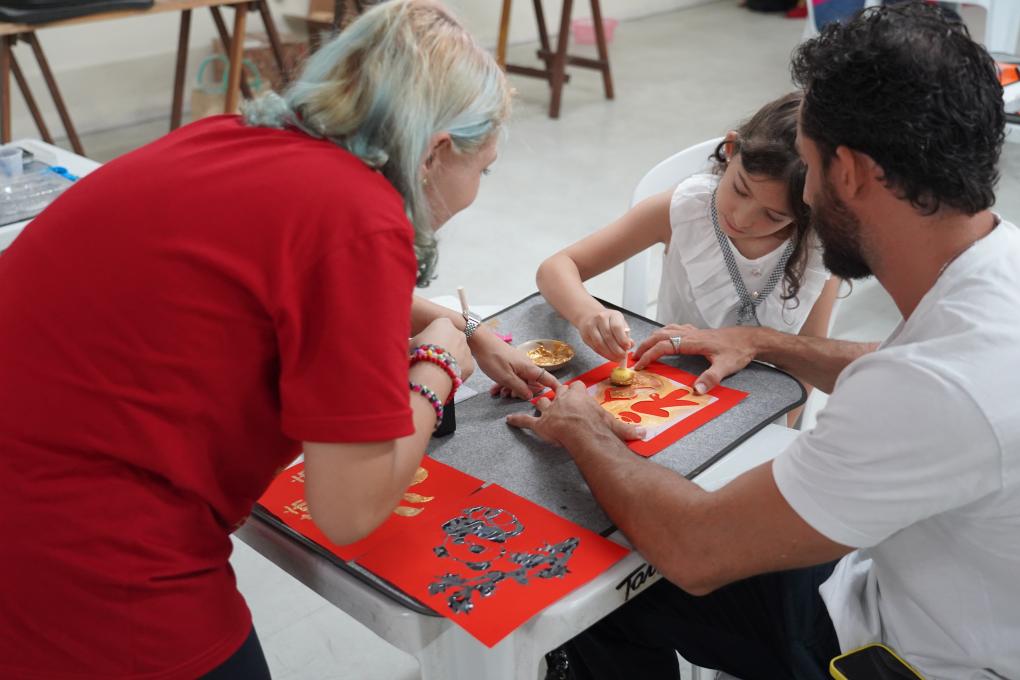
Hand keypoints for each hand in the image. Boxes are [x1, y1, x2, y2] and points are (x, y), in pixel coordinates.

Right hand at [411, 317, 474, 381]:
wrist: (432, 372)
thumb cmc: (419, 354)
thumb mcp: (411, 342)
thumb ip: (414, 341)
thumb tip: (408, 343)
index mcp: (444, 323)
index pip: (440, 327)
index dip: (431, 337)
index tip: (425, 345)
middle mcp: (459, 334)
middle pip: (451, 339)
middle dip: (444, 347)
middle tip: (431, 358)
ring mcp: (467, 349)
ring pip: (458, 354)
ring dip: (450, 359)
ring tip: (437, 369)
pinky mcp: (470, 365)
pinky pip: (463, 367)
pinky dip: (456, 371)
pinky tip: (445, 375)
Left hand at [469, 327, 560, 398]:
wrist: (480, 341)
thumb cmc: (493, 357)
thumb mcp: (506, 378)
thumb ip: (520, 388)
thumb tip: (531, 396)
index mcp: (530, 368)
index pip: (548, 379)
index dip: (553, 388)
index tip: (554, 399)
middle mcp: (526, 366)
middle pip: (531, 383)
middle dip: (522, 392)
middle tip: (510, 395)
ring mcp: (517, 364)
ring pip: (519, 381)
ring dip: (510, 389)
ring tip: (499, 393)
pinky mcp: (509, 364)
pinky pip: (511, 377)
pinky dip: (504, 383)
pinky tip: (494, 389)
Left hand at [506, 381, 644, 446]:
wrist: (581, 431)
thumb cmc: (597, 425)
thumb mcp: (614, 425)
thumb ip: (628, 429)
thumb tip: (645, 433)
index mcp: (580, 397)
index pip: (578, 388)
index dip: (577, 390)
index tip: (577, 389)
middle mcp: (564, 399)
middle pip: (558, 391)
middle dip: (556, 392)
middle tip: (555, 394)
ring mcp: (550, 410)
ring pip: (542, 402)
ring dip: (539, 403)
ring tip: (534, 401)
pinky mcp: (540, 423)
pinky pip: (526, 420)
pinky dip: (517, 420)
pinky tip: (510, 420)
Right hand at [578, 308, 632, 360]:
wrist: (589, 315)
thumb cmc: (609, 321)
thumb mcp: (620, 323)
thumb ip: (625, 334)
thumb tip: (630, 345)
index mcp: (612, 315)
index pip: (617, 327)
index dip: (622, 339)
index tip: (628, 347)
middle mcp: (600, 318)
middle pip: (608, 336)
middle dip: (617, 349)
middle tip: (623, 356)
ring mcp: (591, 326)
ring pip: (600, 344)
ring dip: (610, 354)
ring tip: (617, 359)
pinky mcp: (585, 335)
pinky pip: (595, 347)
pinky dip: (603, 354)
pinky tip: (610, 356)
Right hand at [632, 324, 756, 393]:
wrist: (751, 339)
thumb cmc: (738, 351)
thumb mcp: (725, 367)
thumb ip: (710, 378)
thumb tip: (695, 391)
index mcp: (692, 342)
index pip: (664, 346)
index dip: (649, 355)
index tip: (639, 365)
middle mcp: (690, 334)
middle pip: (660, 335)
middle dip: (644, 345)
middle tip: (633, 357)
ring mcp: (693, 331)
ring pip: (666, 330)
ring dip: (652, 338)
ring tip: (643, 348)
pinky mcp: (698, 332)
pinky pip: (675, 329)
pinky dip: (665, 333)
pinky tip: (665, 338)